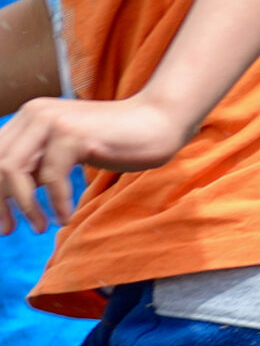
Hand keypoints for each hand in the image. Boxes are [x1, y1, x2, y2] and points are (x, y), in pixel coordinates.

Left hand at [0, 95, 192, 232]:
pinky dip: (55, 202)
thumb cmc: (117, 142)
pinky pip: (51, 176)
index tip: (3, 219)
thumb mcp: (68, 152)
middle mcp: (34, 114)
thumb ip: (39, 163)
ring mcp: (52, 122)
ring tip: (39, 227)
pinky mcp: (73, 135)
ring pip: (14, 169)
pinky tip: (65, 217)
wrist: (158, 122)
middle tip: (8, 230)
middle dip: (0, 202)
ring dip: (25, 205)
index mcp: (28, 116)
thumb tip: (9, 195)